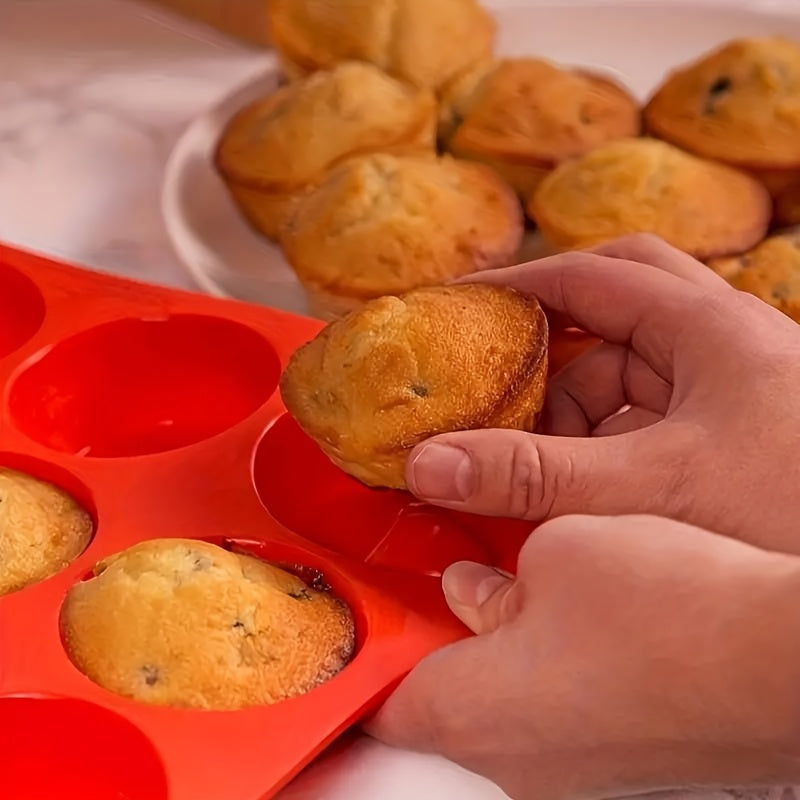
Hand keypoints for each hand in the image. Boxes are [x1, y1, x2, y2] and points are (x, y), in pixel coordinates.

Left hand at [367, 514, 799, 799]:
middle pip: (435, 698)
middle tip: (430, 576)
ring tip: (502, 578)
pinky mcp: (613, 755)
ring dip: (489, 643)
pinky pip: (547, 707)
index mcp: (472, 713)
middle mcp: (513, 760)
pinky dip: (537, 661)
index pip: (377, 704)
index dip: (357, 659)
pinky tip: (565, 609)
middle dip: (429, 634)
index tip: (351, 625)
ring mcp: (568, 766)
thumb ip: (491, 579)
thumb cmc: (672, 611)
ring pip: (495, 699)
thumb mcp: (555, 550)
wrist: (782, 658)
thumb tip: (474, 593)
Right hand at [404, 234, 799, 553]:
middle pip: (622, 296)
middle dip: (554, 328)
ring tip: (534, 449)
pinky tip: (582, 481)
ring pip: (634, 363)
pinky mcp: (736, 431)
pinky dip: (606, 436)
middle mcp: (726, 343)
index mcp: (711, 329)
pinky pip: (651, 412)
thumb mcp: (647, 490)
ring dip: (577, 399)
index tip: (460, 307)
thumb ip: (535, 476)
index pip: (593, 274)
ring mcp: (734, 387)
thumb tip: (429, 463)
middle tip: (501, 362)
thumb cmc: (788, 518)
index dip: (518, 285)